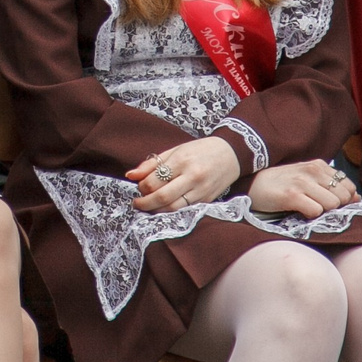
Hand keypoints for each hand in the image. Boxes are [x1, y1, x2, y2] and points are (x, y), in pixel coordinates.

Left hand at [124, 137, 246, 210]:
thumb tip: (130, 175)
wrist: (232, 154)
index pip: (154, 180)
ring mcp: (201, 190)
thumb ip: (151, 164)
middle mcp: (192, 176)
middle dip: (145, 203)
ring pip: (173, 208)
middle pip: (162, 197)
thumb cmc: (201, 150)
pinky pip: (185, 210)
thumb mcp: (175, 150)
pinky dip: (171, 211)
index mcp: (182, 160)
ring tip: (149, 206)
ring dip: (157, 210)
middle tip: (137, 203)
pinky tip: (164, 208)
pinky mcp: (207, 200)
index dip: (142, 187)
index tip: (139, 186)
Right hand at [245, 158, 360, 217]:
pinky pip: (316, 211)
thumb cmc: (282, 184)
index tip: (329, 203)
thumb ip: (331, 186)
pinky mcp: (291, 195)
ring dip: (322, 211)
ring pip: (332, 204)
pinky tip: (299, 211)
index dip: (343, 199)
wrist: (251, 184)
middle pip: (343, 197)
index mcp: (319, 165)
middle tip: (317, 206)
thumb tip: (357, 198)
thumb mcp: (308, 179)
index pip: (349, 187)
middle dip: (334, 206)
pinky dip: (310, 215)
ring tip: (307, 208)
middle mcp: (312, 171)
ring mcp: (302, 182)